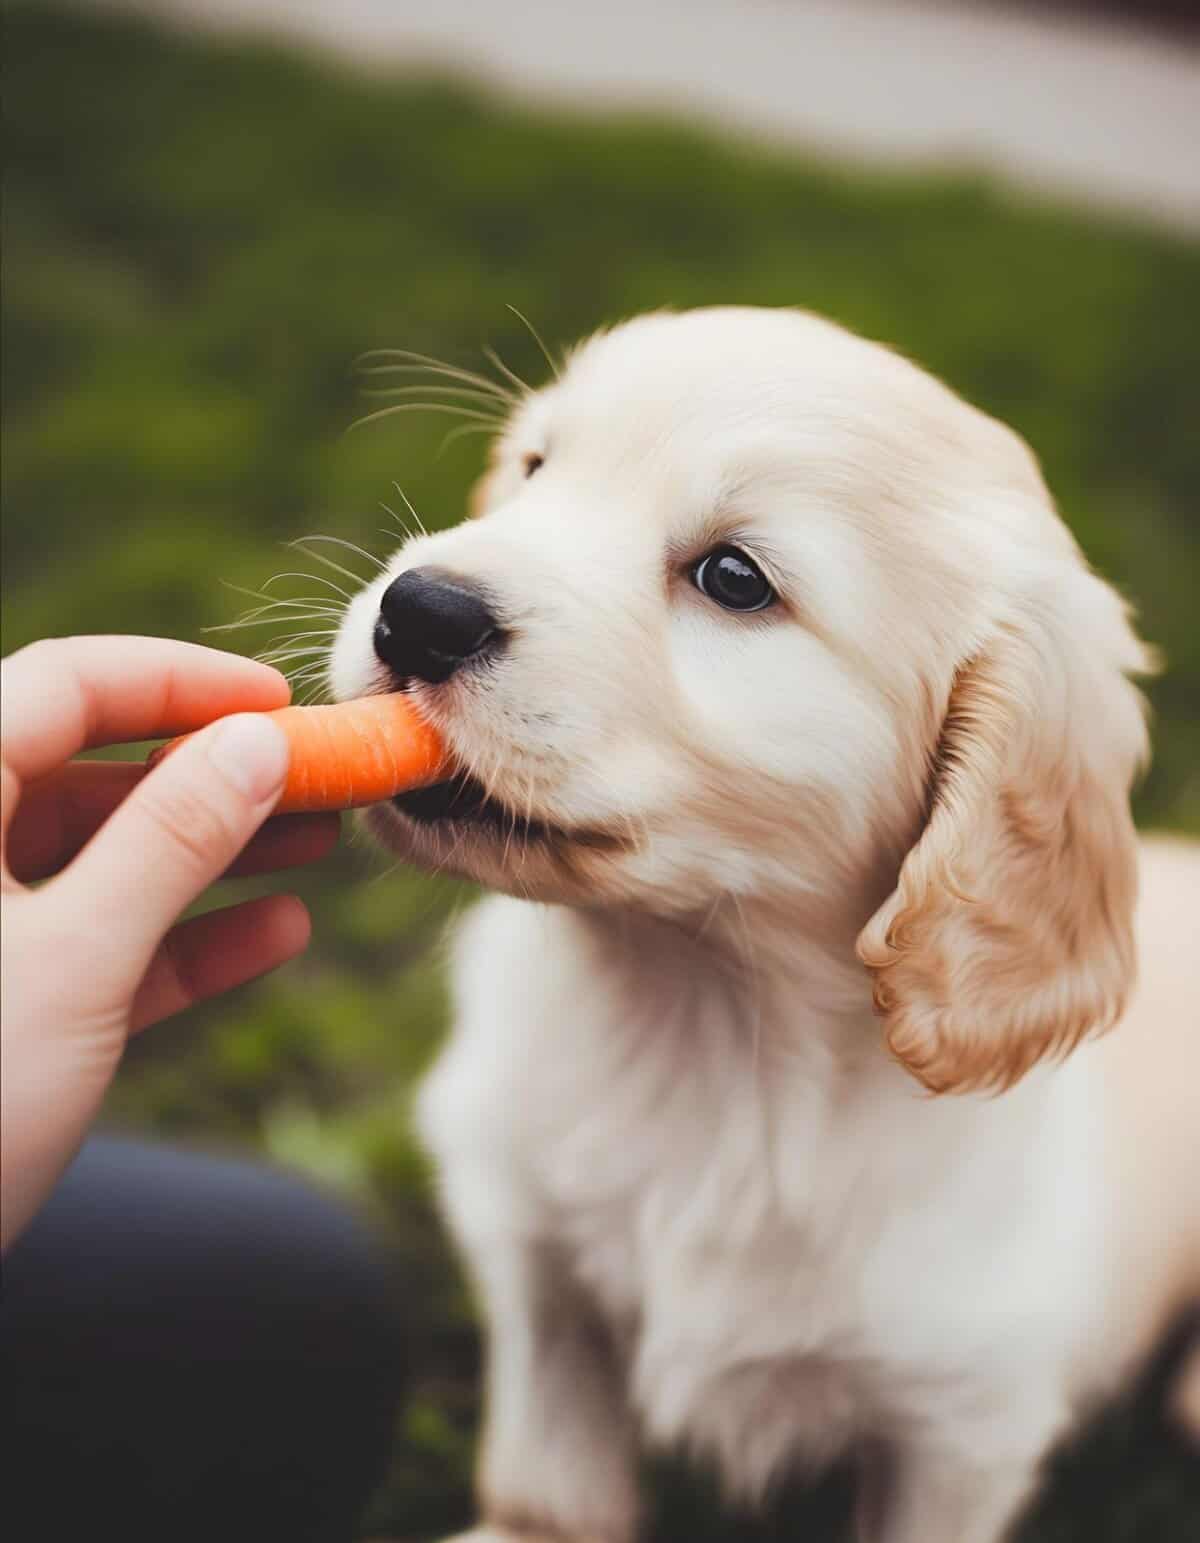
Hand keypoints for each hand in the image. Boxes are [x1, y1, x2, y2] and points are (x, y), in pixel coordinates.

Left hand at [1, 636, 339, 1248]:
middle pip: (96, 769)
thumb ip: (170, 840)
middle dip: (217, 772)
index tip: (283, 701)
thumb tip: (259, 742)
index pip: (63, 686)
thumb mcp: (73, 960)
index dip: (179, 679)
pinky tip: (274, 931)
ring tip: (323, 842)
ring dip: (217, 850)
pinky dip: (185, 936)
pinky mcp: (7, 1002)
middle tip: (324, 777)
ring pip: (108, 857)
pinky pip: (103, 941)